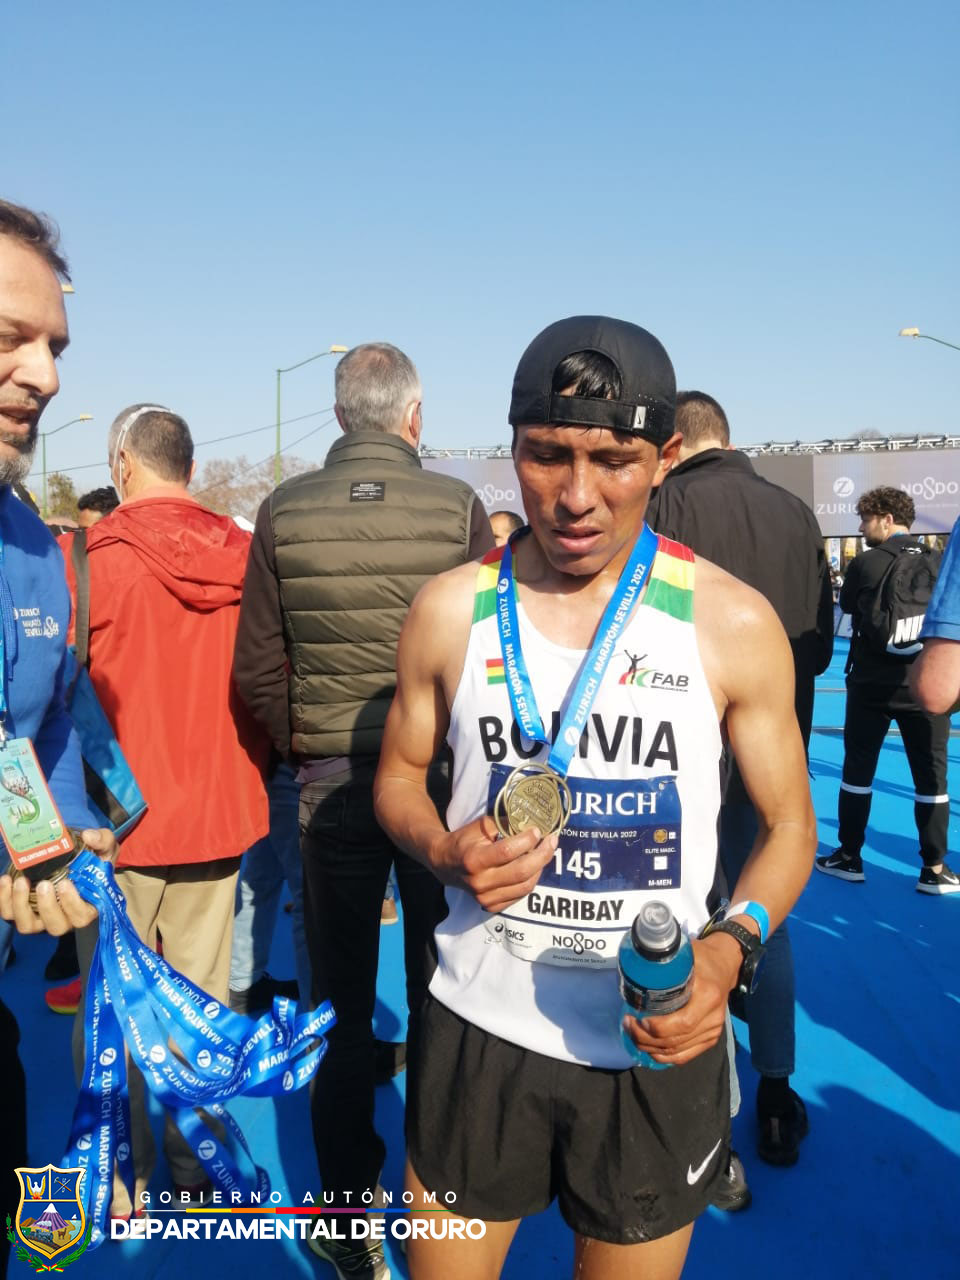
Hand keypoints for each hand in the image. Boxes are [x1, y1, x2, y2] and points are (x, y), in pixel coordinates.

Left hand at [0, 827, 116, 935]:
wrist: (74, 858)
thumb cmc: (93, 858)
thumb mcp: (105, 847)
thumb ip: (102, 840)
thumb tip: (89, 836)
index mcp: (87, 906)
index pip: (81, 917)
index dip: (72, 905)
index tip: (65, 884)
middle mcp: (65, 917)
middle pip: (55, 926)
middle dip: (47, 907)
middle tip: (43, 884)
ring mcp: (41, 916)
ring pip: (28, 925)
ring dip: (21, 905)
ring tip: (21, 881)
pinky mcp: (23, 910)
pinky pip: (9, 913)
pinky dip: (4, 900)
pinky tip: (6, 880)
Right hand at [429, 815, 557, 912]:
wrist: (444, 863)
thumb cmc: (463, 840)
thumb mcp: (479, 826)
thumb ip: (503, 824)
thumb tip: (530, 820)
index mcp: (474, 860)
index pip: (507, 851)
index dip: (527, 841)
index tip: (538, 830)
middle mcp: (480, 882)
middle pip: (521, 871)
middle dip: (542, 854)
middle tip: (552, 841)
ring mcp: (485, 898)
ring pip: (525, 886)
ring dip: (540, 868)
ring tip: (546, 852)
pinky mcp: (491, 906)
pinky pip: (520, 895)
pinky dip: (531, 880)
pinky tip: (534, 867)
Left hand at [622, 932, 741, 1065]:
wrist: (725, 965)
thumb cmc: (701, 957)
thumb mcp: (684, 951)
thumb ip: (663, 958)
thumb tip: (635, 960)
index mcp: (708, 995)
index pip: (681, 1022)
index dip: (655, 1027)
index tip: (634, 1016)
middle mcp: (713, 1018)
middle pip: (675, 1040)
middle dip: (645, 1037)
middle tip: (627, 1024)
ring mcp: (713, 1031)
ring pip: (677, 1051)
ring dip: (650, 1047)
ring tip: (632, 1033)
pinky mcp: (710, 1039)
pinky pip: (684, 1056)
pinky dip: (663, 1056)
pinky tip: (648, 1048)